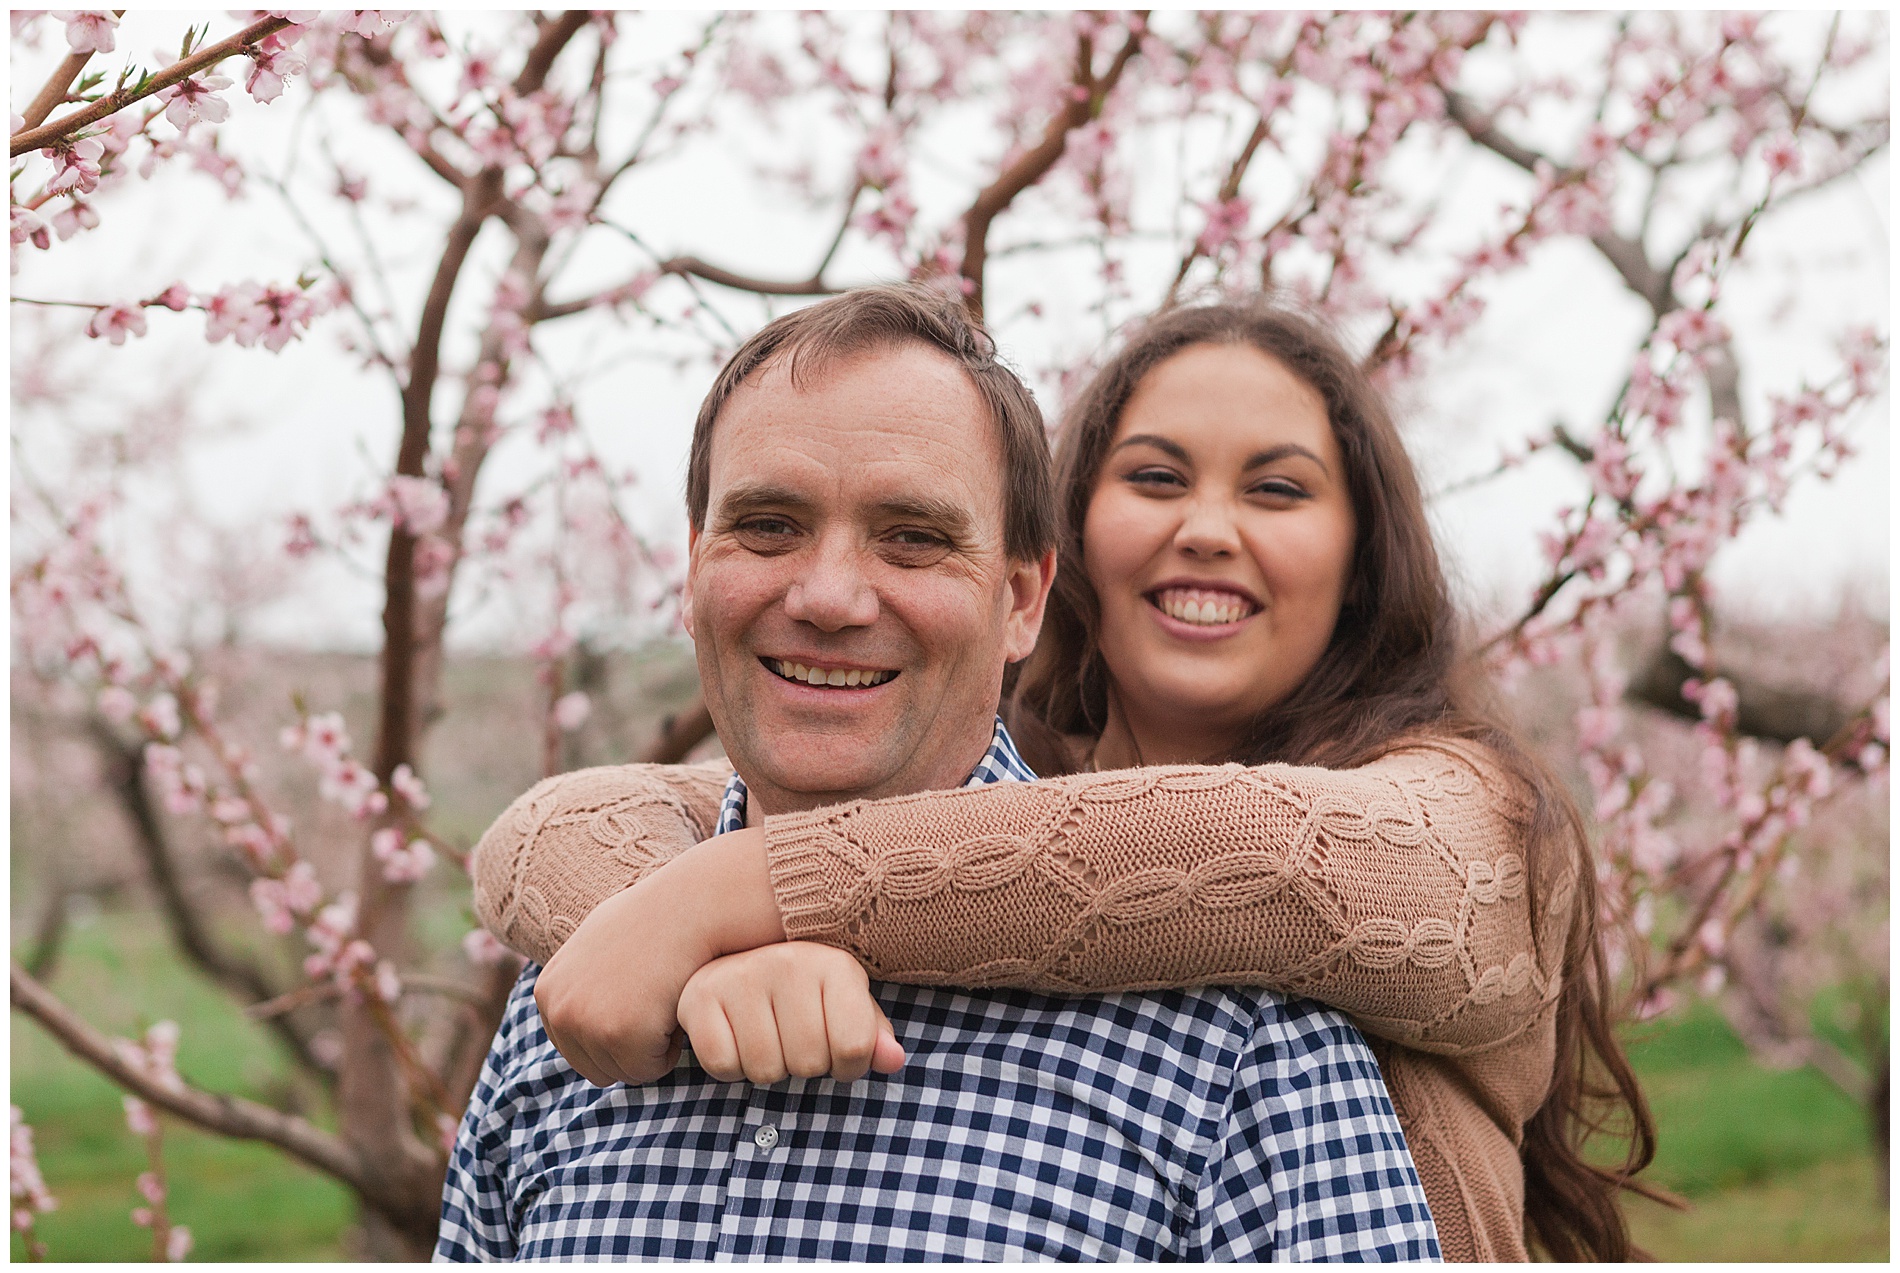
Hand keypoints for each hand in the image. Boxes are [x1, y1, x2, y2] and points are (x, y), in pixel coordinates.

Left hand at [534, 824, 784, 1086]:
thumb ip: (579, 977)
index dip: (619, 1032)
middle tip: (656, 1000)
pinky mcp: (617, 1034)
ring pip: (625, 1071)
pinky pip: (650, 1069)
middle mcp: (558, 1009)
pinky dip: (670, 1048)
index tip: (640, 995)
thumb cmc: (655, 921)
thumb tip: (580, 997)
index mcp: (548, 992)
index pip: (578, 1050)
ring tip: (663, 999)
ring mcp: (584, 1022)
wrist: (688, 908)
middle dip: (633, 1046)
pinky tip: (675, 1007)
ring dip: (652, 1046)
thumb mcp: (597, 942)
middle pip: (597, 1069)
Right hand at [679, 943, 906, 1083]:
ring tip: (766, 1037)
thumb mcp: (845, 1009)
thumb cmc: (803, 996)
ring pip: (765, 1070)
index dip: (848, 1067)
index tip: (836, 1052)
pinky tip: (735, 1037)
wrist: (734, 962)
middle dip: (804, 1068)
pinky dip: (730, 1067)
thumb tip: (894, 1060)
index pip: (855, 1047)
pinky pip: (722, 1065)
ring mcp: (740, 976)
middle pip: (808, 1064)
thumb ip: (872, 1038)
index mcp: (834, 965)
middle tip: (793, 1041)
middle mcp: (788, 962)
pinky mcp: (699, 997)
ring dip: (767, 1068)